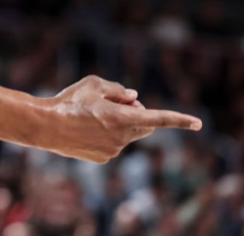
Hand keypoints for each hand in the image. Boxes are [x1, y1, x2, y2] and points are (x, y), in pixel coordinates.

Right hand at [40, 75, 201, 163]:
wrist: (45, 126)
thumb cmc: (69, 101)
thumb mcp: (94, 84)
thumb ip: (118, 90)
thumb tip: (134, 98)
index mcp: (123, 118)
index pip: (158, 118)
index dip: (180, 120)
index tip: (198, 123)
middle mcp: (122, 138)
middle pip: (146, 126)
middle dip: (140, 115)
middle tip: (120, 104)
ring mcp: (113, 151)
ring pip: (128, 135)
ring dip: (121, 124)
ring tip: (93, 115)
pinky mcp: (102, 159)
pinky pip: (114, 144)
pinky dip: (107, 135)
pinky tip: (86, 128)